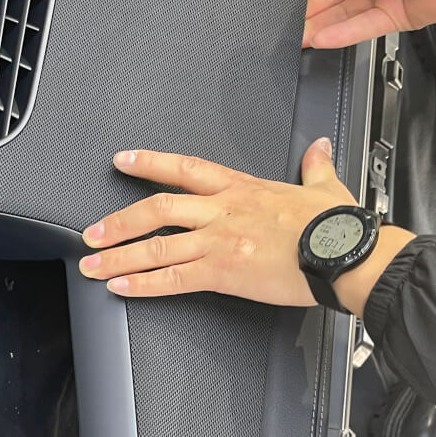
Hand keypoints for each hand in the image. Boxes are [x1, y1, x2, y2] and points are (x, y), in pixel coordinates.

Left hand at [79, 140, 414, 315]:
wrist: (343, 253)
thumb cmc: (336, 226)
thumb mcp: (324, 187)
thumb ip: (315, 166)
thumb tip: (319, 149)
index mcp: (242, 188)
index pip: (184, 168)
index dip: (150, 163)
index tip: (124, 161)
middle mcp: (223, 211)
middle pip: (157, 208)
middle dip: (119, 220)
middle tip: (92, 232)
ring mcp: (219, 241)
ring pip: (156, 245)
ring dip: (118, 255)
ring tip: (92, 264)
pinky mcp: (223, 272)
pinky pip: (173, 279)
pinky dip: (143, 284)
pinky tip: (121, 288)